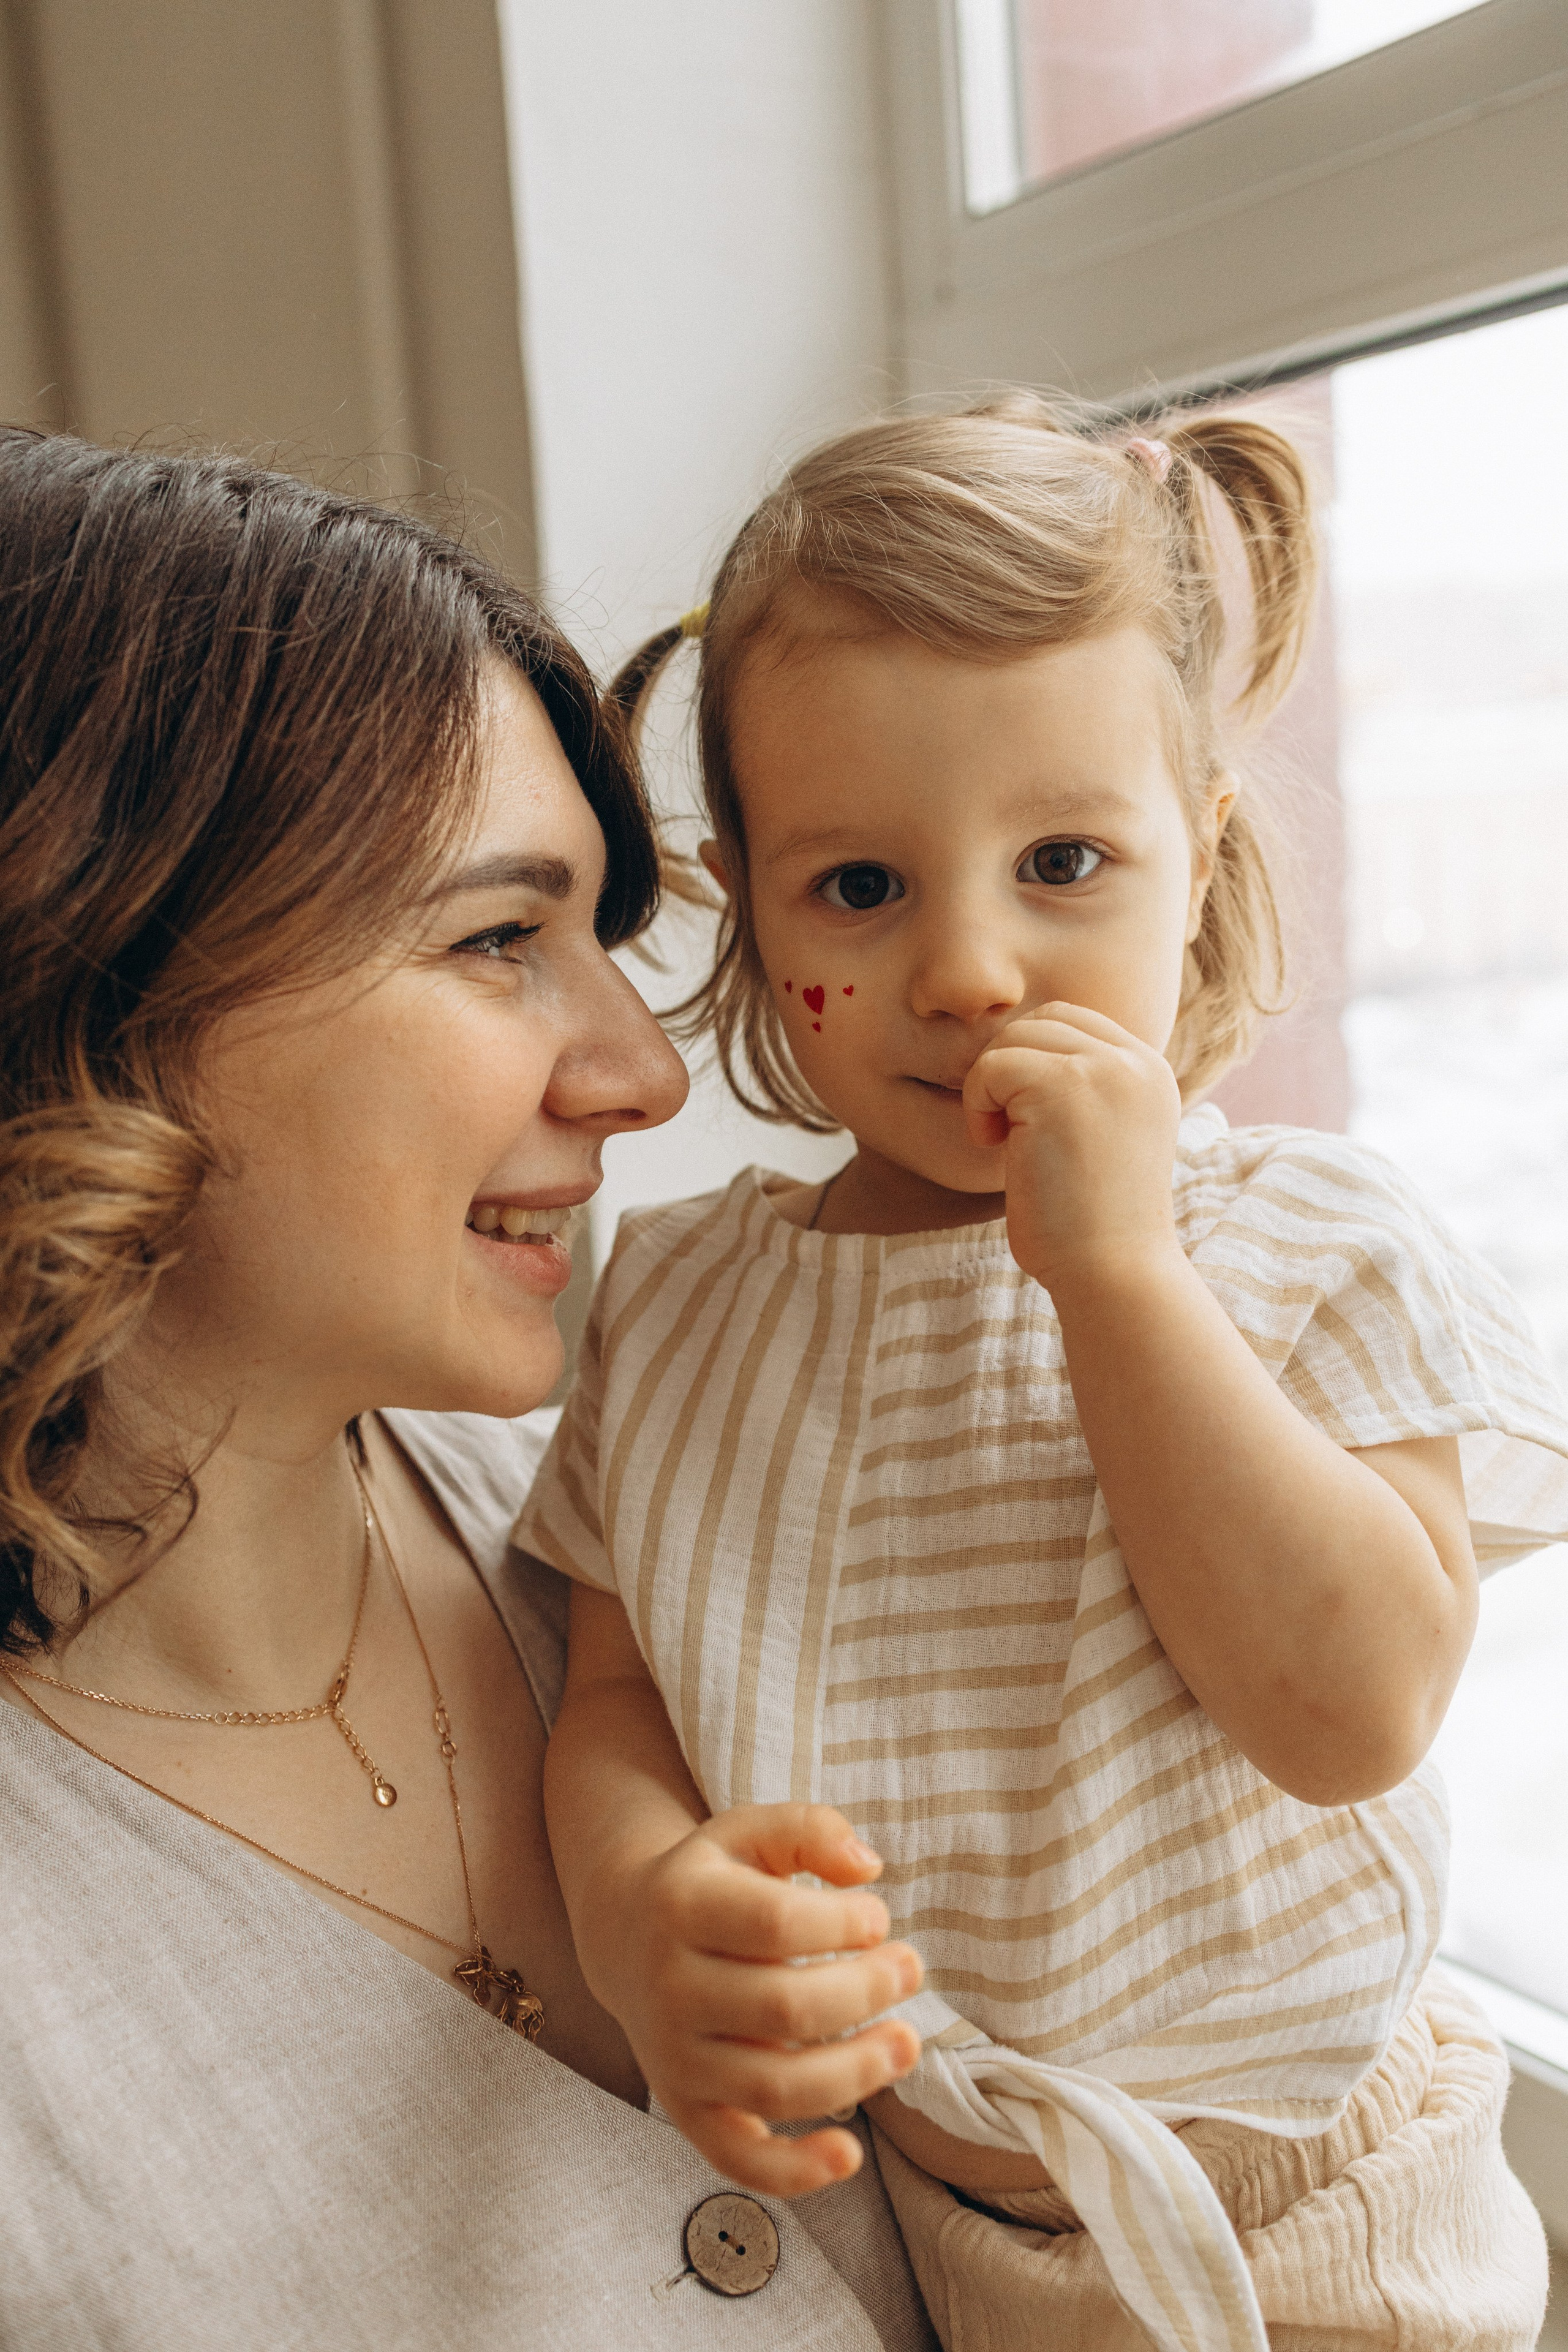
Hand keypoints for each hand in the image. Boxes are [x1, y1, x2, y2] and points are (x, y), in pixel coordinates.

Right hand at [587, 1802, 923, 2196]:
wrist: (624, 1932)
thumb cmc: (711, 1879)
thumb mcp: (749, 1832)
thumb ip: (810, 1830)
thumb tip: (866, 1867)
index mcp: (681, 1905)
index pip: (773, 1924)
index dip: (842, 1924)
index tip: (879, 1918)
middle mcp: (668, 1986)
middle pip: (783, 2007)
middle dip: (866, 1991)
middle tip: (910, 1968)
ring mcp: (673, 2055)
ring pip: (772, 2085)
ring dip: (855, 2072)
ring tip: (906, 2042)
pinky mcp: (684, 2107)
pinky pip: (735, 2157)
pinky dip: (793, 2170)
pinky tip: (848, 2155)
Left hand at [963, 1001, 1182, 1293]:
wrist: (1113, 1271)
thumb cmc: (1093, 1225)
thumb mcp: (1104, 1139)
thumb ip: (1082, 1092)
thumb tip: (1017, 1058)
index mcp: (1150, 1072)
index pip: (1076, 1022)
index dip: (1035, 1061)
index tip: (1030, 1122)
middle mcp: (1136, 1061)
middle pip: (1044, 1020)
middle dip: (1011, 1069)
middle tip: (1009, 1129)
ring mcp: (1103, 1070)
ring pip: (1014, 1037)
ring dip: (991, 1088)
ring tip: (1004, 1140)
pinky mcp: (1062, 1087)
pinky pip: (991, 1066)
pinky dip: (978, 1105)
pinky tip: (995, 1147)